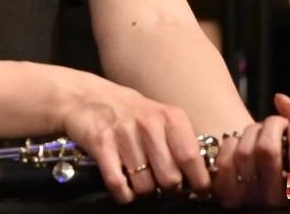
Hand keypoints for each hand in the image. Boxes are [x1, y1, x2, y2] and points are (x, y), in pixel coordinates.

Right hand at [56, 74, 213, 203]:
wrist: (85, 96)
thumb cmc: (130, 112)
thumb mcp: (161, 117)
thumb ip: (181, 142)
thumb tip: (204, 177)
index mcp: (170, 117)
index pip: (192, 158)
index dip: (197, 181)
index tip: (196, 189)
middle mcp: (149, 123)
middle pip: (170, 179)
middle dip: (167, 188)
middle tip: (160, 182)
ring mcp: (123, 133)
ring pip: (145, 186)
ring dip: (143, 191)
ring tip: (139, 180)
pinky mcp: (100, 144)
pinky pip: (119, 184)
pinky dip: (123, 194)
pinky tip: (124, 188)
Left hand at [213, 93, 289, 208]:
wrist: (267, 196)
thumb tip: (280, 98)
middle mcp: (277, 200)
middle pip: (267, 150)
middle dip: (272, 124)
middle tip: (277, 123)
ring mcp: (250, 199)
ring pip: (245, 152)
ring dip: (252, 131)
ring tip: (260, 131)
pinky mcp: (227, 195)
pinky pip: (225, 162)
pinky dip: (231, 145)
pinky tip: (241, 144)